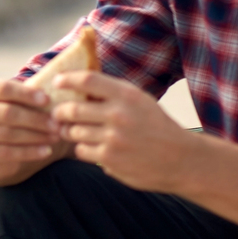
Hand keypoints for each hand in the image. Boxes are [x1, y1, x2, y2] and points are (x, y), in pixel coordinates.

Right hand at [0, 77, 66, 185]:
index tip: (47, 100)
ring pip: (7, 134)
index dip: (26, 94)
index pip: (4, 88)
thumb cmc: (16, 115)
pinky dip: (28, 152)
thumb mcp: (21, 101)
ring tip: (55, 137)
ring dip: (35, 136)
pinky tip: (45, 151)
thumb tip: (61, 86)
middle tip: (57, 124)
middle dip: (35, 119)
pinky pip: (5, 153)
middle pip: (7, 113)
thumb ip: (33, 95)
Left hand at [52, 71, 198, 191]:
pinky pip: (81, 151)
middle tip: (58, 113)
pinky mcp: (109, 159)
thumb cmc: (157, 126)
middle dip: (60, 112)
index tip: (57, 81)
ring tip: (73, 131)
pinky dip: (83, 149)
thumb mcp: (140, 101)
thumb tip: (79, 84)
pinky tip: (93, 147)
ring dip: (70, 132)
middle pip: (72, 109)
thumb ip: (113, 93)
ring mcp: (113, 138)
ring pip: (74, 132)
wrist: (180, 159)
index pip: (88, 80)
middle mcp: (118, 114)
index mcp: (127, 95)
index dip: (67, 79)